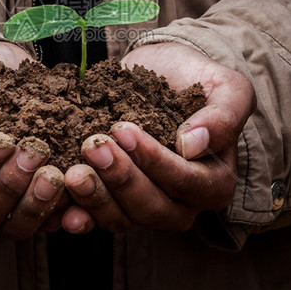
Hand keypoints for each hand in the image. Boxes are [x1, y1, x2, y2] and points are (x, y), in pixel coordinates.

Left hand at [62, 42, 255, 233]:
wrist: (161, 71)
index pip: (188, 184)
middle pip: (153, 208)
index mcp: (214, 181)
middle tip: (93, 145)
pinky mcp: (116, 198)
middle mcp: (182, 202)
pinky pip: (99, 217)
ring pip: (123, 218)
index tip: (124, 129)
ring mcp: (146, 202)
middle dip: (121, 179)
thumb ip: (223, 116)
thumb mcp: (226, 87)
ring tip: (73, 172)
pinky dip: (82, 214)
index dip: (155, 162)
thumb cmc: (195, 78)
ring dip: (96, 198)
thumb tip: (193, 145)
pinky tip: (65, 208)